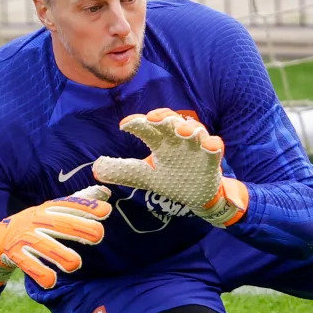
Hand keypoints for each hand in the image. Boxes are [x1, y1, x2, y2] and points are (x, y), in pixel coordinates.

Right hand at [0, 185, 111, 289]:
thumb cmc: (35, 224)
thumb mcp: (53, 211)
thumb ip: (79, 203)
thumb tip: (105, 192)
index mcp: (47, 210)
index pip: (69, 205)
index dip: (87, 207)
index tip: (106, 211)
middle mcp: (36, 221)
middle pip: (59, 224)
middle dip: (79, 228)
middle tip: (98, 235)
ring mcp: (24, 238)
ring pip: (44, 246)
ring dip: (61, 255)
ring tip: (75, 264)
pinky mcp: (15, 254)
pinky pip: (28, 264)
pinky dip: (40, 273)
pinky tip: (52, 281)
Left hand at [92, 108, 247, 226]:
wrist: (196, 196)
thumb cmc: (171, 179)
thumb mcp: (145, 177)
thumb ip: (123, 171)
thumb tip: (97, 168)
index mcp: (160, 142)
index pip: (147, 128)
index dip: (137, 123)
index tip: (124, 125)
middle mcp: (178, 140)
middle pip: (171, 121)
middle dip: (163, 116)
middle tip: (153, 118)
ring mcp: (196, 147)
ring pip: (194, 129)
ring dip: (188, 128)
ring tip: (182, 131)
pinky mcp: (211, 159)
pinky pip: (215, 147)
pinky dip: (213, 144)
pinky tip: (209, 145)